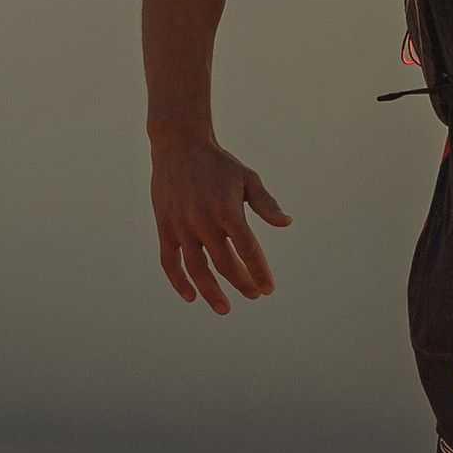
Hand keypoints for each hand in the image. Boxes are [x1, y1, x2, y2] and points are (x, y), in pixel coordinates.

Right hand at [150, 132, 289, 314]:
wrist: (179, 145)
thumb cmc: (218, 164)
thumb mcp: (247, 178)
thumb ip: (266, 204)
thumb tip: (286, 223)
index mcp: (228, 210)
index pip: (248, 250)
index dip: (259, 272)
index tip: (268, 288)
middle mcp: (204, 221)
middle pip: (225, 264)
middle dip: (242, 283)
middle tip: (254, 294)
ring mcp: (182, 226)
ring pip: (197, 269)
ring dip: (211, 292)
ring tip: (224, 308)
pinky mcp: (165, 227)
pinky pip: (170, 262)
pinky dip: (178, 281)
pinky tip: (191, 296)